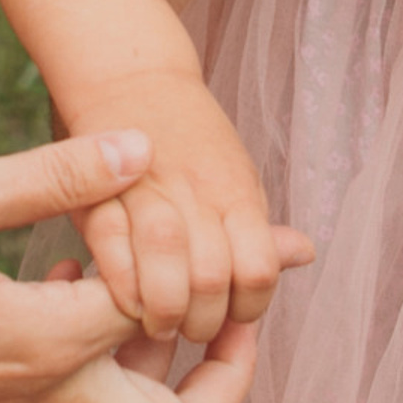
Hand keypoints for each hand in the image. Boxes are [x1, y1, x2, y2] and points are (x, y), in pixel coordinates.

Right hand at [0, 129, 280, 402]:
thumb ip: (51, 176)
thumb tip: (139, 149)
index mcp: (45, 342)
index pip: (170, 310)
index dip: (230, 266)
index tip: (286, 242)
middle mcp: (42, 396)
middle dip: (228, 379)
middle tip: (243, 313)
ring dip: (169, 366)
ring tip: (177, 279)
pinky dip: (108, 356)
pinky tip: (74, 277)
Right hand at [60, 68, 308, 344]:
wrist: (130, 75)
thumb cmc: (189, 134)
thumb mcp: (237, 171)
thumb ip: (260, 224)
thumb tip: (304, 256)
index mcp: (235, 192)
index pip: (260, 271)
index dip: (249, 308)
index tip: (232, 314)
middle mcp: (194, 196)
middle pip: (212, 282)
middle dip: (203, 323)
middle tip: (192, 326)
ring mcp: (145, 197)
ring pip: (166, 277)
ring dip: (165, 316)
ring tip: (161, 322)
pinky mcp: (98, 198)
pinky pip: (113, 258)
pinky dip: (123, 291)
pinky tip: (128, 300)